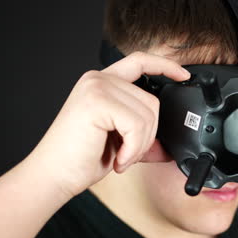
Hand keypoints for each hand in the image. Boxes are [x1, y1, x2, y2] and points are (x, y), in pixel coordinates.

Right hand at [26, 51, 189, 196]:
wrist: (54, 175)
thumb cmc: (81, 158)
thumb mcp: (120, 143)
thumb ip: (143, 136)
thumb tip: (169, 146)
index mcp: (103, 83)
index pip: (140, 61)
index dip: (165, 65)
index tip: (183, 75)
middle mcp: (99, 79)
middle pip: (152, 101)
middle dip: (148, 135)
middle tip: (127, 153)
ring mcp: (97, 88)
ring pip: (148, 115)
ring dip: (140, 145)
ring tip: (120, 157)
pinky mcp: (97, 102)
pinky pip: (137, 126)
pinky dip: (133, 149)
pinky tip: (117, 159)